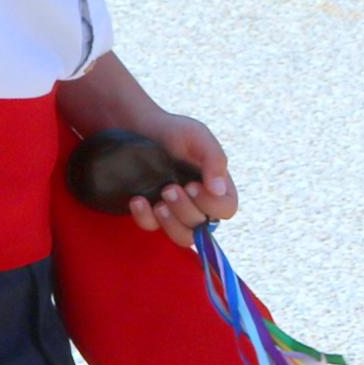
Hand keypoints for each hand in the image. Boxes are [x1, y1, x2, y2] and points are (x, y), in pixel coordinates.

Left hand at [116, 110, 237, 246]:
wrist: (136, 127)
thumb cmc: (172, 130)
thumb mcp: (196, 135)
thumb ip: (214, 158)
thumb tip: (219, 190)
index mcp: (216, 186)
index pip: (227, 209)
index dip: (212, 204)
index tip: (192, 185)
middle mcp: (199, 203)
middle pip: (202, 225)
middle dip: (185, 209)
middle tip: (169, 189)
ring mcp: (175, 211)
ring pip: (183, 237)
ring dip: (171, 223)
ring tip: (159, 203)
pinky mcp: (152, 214)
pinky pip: (152, 228)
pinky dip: (144, 218)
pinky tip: (137, 200)